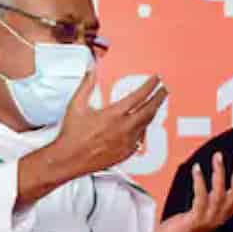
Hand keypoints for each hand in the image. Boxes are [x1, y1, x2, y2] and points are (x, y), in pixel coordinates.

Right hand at [51, 70, 166, 178]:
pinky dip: (144, 128)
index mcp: (113, 115)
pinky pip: (141, 137)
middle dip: (159, 98)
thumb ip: (86, 86)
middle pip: (149, 110)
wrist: (69, 159)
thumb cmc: (72, 135)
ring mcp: (127, 142)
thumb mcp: (76, 106)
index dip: (150, 86)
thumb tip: (91, 72)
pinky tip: (143, 123)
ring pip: (147, 124)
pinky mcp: (127, 152)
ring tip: (155, 104)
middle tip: (164, 90)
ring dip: (153, 112)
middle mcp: (123, 128)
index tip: (155, 80)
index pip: (139, 96)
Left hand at [140, 151, 232, 231]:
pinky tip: (197, 168)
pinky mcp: (195, 220)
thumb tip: (220, 179)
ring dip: (219, 173)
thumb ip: (214, 199)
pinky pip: (200, 198)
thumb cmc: (185, 227)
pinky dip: (200, 182)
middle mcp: (220, 217)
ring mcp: (208, 219)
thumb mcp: (205, 211)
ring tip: (218, 157)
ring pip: (220, 194)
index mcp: (224, 215)